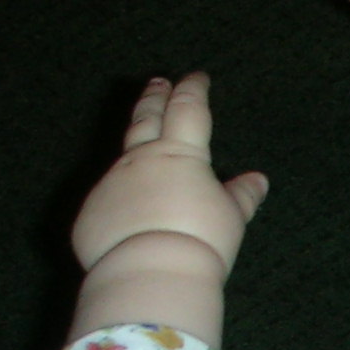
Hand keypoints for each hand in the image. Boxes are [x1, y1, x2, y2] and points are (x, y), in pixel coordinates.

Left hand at [70, 72, 267, 273]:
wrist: (151, 272)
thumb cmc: (200, 239)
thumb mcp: (231, 218)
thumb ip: (241, 196)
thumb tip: (257, 180)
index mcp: (180, 154)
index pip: (188, 110)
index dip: (193, 90)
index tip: (197, 77)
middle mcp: (141, 161)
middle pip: (146, 118)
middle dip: (154, 98)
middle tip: (157, 83)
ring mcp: (111, 184)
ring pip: (124, 159)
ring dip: (136, 150)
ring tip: (144, 151)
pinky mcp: (92, 213)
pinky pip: (109, 201)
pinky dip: (121, 202)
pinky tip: (129, 216)